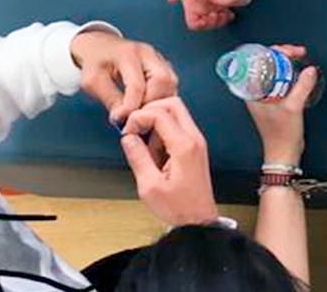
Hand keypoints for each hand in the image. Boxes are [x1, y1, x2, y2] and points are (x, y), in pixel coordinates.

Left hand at [70, 28, 178, 124]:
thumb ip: (110, 98)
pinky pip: (170, 84)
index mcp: (128, 53)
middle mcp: (148, 53)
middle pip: (163, 80)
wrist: (100, 46)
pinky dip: (162, 99)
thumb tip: (125, 118)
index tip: (120, 121)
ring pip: (171, 83)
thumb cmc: (95, 63)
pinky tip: (147, 107)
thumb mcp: (93, 81)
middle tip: (135, 117)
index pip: (137, 85)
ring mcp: (158, 58)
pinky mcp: (163, 65)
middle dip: (150, 104)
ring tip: (141, 114)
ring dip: (159, 102)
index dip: (130, 108)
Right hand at [120, 97, 218, 225]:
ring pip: (176, 114)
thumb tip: (128, 138)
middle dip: (150, 111)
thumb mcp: (150, 186)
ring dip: (156, 124)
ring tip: (147, 149)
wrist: (199, 221)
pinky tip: (155, 154)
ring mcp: (196, 142)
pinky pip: (177, 128)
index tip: (128, 132)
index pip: (160, 113)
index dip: (139, 118)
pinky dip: (163, 133)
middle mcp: (194, 139)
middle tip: (136, 129)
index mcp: (184, 146)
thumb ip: (138, 157)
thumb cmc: (179, 208)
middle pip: (172, 104)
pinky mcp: (194, 147)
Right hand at [167, 0, 234, 30]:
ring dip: (222, 20)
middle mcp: (201, 12)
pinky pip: (225, 15)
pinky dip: (229, 16)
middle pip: (208, 25)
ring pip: (217, 21)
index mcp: (192, 11)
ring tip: (226, 14)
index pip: (194, 24)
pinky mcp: (220, 6)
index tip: (205, 19)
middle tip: (217, 15)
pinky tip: (231, 12)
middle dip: (213, 22)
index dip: (200, 24)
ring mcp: (211, 10)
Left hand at [246, 45, 317, 166]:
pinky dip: (288, 74)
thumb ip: (303, 87)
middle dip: (281, 55)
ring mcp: (265, 96)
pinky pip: (279, 81)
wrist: (284, 153)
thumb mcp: (294, 108)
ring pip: (273, 72)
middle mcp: (256, 93)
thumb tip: (309, 71)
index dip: (274, 52)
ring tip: (296, 58)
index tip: (289, 51)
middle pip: (266, 64)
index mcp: (253, 92)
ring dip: (285, 64)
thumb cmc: (281, 136)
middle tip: (296, 53)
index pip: (259, 62)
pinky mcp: (273, 101)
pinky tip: (296, 73)